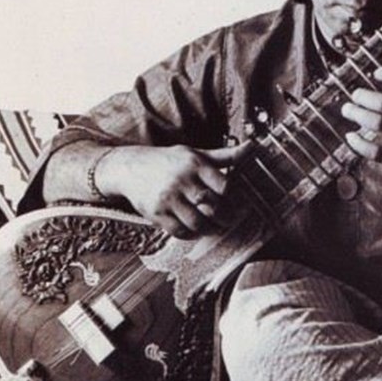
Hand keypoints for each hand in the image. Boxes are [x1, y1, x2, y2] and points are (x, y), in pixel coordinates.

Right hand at [98, 142, 247, 237]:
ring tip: (214, 227)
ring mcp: (168, 197)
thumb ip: (224, 156)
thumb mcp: (195, 153)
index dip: (234, 199)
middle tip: (229, 221)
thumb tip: (252, 147)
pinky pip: (179, 231)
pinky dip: (190, 234)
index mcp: (195, 164)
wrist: (130, 167)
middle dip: (225, 217)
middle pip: (212, 206)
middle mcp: (181, 180)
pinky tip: (194, 230)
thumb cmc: (168, 161)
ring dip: (209, 229)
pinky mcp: (156, 212)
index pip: (223, 186)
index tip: (239, 205)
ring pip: (197, 221)